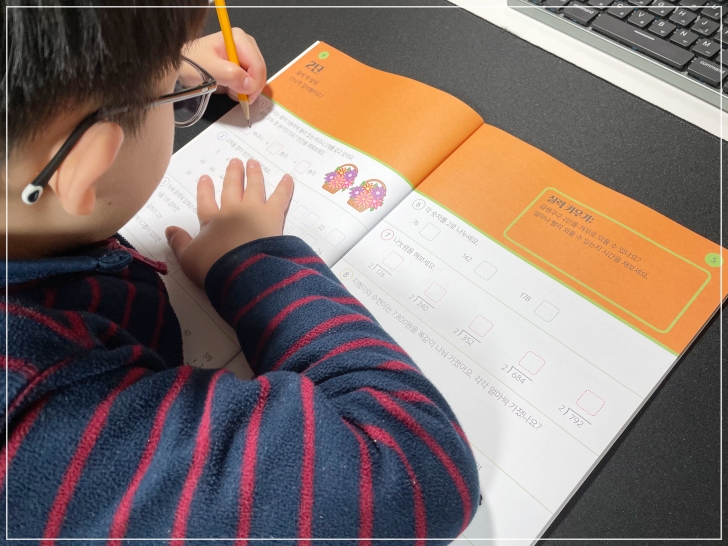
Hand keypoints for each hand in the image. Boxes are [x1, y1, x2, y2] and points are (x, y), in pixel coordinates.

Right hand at [165, 159, 292, 287]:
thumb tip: (169, 230)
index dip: (205, 190)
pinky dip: (285, 187)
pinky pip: (281, 197)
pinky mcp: (273, 216)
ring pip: (254, 187)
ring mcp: (253, 211)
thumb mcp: (188, 258)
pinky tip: (288, 178)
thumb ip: (179, 243)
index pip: (206, 202)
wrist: (241, 271)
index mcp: (211, 221)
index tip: (205, 178)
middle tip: (235, 162)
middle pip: (232, 188)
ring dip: (253, 174)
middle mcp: (232, 211)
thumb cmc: (214, 268)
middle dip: (233, 175)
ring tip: (253, 163)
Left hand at [184, 30, 266, 103]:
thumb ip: (231, 75)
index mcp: (238, 39)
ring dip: (245, 89)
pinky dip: (241, 88)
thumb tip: (250, 85)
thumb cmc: (191, 64)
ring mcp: (243, 54)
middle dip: (250, 87)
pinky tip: (230, 88)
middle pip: (259, 70)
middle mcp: (244, 44)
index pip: (256, 64)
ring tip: (230, 90)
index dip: (254, 83)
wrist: (180, 65)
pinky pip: (249, 80)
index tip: (245, 98)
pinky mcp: (240, 65)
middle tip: (238, 96)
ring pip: (255, 77)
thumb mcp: (210, 70)